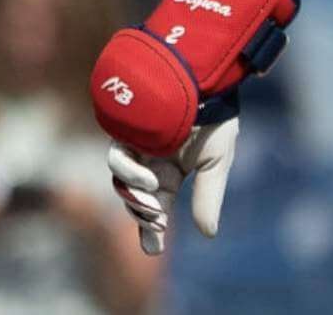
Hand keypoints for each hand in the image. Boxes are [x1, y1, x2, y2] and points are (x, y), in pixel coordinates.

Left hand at [106, 120, 237, 254]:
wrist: (205, 82)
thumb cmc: (215, 119)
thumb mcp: (217, 163)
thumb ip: (209, 197)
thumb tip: (208, 234)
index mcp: (170, 172)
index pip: (156, 205)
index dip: (151, 229)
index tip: (153, 251)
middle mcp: (149, 163)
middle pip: (135, 200)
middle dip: (143, 217)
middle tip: (157, 226)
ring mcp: (135, 148)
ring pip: (121, 185)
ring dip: (137, 201)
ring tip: (155, 207)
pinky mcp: (124, 134)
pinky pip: (116, 161)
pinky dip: (129, 176)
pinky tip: (150, 180)